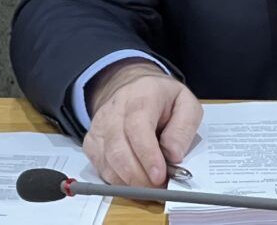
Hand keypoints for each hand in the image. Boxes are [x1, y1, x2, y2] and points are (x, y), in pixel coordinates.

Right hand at [82, 59, 201, 187]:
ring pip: (107, 162)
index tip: (160, 176)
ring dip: (129, 182)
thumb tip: (173, 155)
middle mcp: (115, 110)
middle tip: (158, 189)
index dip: (148, 155)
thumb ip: (184, 127)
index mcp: (141, 96)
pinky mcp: (91, 142)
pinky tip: (134, 182)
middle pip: (118, 149)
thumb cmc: (163, 98)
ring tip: (149, 188)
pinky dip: (117, 180)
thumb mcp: (186, 103)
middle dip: (139, 176)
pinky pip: (100, 168)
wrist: (134, 88)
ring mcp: (99, 127)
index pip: (138, 127)